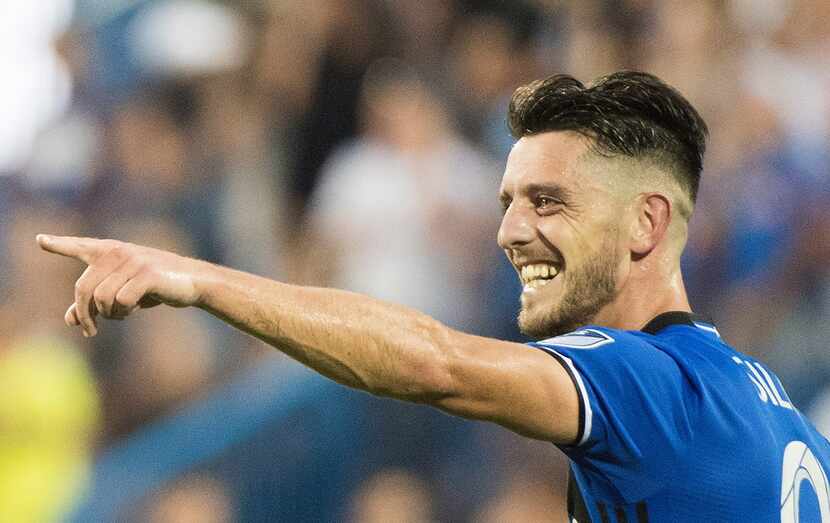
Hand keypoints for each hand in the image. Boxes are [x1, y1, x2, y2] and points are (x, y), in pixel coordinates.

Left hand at [37, 235, 203, 336]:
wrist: (193, 282)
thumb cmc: (155, 285)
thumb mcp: (122, 292)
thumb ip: (93, 303)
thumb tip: (69, 320)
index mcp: (110, 251)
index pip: (81, 247)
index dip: (60, 245)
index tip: (40, 241)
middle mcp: (119, 252)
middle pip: (83, 288)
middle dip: (84, 314)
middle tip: (89, 331)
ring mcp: (134, 261)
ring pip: (101, 298)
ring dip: (109, 315)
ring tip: (121, 315)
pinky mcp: (147, 274)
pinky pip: (122, 301)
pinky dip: (124, 312)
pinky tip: (133, 310)